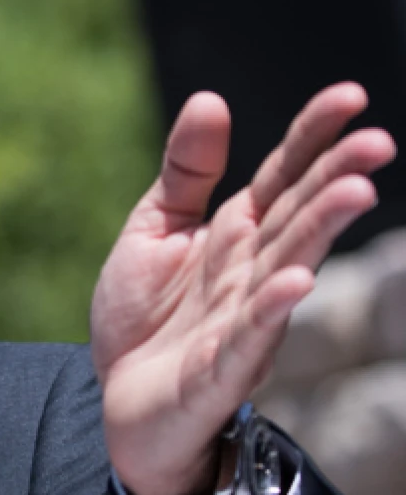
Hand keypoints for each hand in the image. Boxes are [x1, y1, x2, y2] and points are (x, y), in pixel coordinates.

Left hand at [90, 83, 394, 494]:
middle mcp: (252, 271)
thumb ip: (187, 171)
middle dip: (336, 180)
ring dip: (320, 232)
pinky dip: (272, 310)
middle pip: (298, 218)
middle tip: (377, 141)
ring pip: (288, 269)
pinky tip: (296, 281)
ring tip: (355, 190)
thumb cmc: (146, 315)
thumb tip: (210, 98)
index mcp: (237, 233)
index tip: (351, 95)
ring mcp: (242, 320)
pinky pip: (250, 337)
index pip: (285, 177)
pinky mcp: (219, 368)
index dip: (314, 137)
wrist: (117, 399)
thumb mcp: (154, 228)